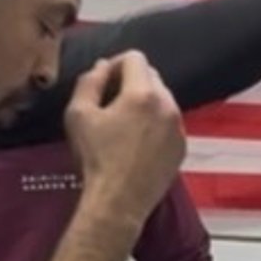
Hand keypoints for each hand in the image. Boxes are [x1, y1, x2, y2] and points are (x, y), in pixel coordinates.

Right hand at [64, 51, 185, 226]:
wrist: (118, 203)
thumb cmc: (95, 159)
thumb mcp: (78, 115)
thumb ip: (89, 82)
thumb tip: (102, 67)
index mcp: (142, 94)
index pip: (135, 58)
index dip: (115, 64)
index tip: (103, 82)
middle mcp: (167, 105)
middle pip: (151, 77)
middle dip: (131, 82)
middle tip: (110, 103)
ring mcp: (178, 128)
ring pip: (162, 100)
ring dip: (144, 104)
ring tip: (124, 126)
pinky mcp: (181, 148)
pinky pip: (169, 124)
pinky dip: (155, 125)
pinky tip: (137, 144)